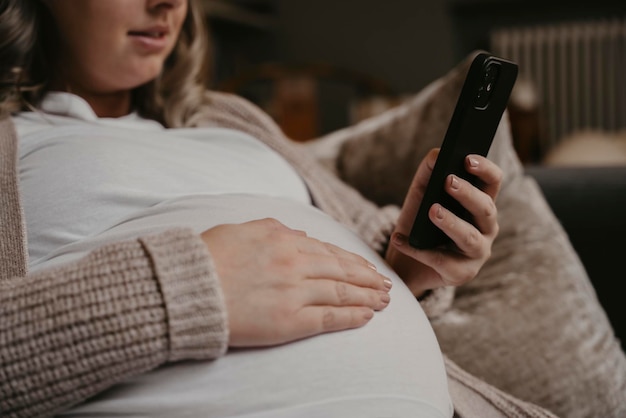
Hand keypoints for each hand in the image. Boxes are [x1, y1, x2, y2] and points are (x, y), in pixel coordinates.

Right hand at [201, 218, 391, 346]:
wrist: (185, 287)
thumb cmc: (206, 258)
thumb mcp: (242, 230)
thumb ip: (274, 229)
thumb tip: (298, 236)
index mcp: (283, 239)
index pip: (328, 251)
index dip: (351, 261)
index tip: (366, 268)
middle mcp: (295, 263)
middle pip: (341, 271)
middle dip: (367, 278)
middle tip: (384, 285)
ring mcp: (294, 292)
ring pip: (341, 292)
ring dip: (367, 296)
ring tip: (384, 300)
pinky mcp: (289, 321)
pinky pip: (329, 318)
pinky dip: (351, 317)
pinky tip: (367, 316)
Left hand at [385, 148, 501, 296]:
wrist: (407, 263)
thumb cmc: (420, 224)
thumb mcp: (420, 196)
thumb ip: (428, 174)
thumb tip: (436, 154)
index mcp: (480, 204)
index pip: (493, 182)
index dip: (485, 169)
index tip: (467, 159)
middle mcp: (486, 228)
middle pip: (485, 208)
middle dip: (467, 194)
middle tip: (448, 181)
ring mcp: (477, 252)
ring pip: (470, 237)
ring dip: (451, 222)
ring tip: (432, 211)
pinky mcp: (461, 274)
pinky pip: (441, 261)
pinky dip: (418, 249)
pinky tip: (400, 239)